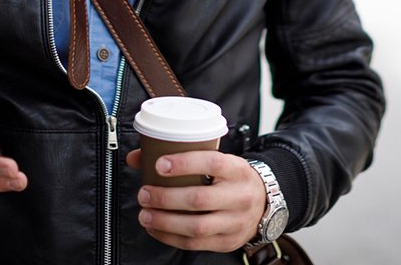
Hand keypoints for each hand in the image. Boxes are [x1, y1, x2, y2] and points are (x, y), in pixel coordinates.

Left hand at [125, 149, 266, 251]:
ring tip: (144, 214)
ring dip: (164, 221)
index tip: (159, 165)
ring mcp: (235, 222)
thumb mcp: (218, 161)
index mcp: (237, 170)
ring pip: (196, 226)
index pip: (212, 163)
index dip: (184, 163)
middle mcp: (240, 196)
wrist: (263, 203)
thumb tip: (137, 156)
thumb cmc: (232, 179)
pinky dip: (170, 237)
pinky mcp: (227, 242)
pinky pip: (194, 244)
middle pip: (199, 199)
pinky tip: (156, 228)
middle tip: (144, 194)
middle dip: (165, 198)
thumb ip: (181, 156)